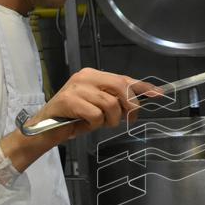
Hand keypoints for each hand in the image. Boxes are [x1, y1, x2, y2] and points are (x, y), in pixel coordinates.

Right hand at [0, 69, 161, 171]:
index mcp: (94, 75)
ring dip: (109, 120)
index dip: (143, 87)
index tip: (159, 95)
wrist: (44, 129)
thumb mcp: (98, 108)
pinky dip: (94, 125)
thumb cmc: (73, 118)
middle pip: (121, 87)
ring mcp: (77, 87)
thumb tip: (138, 105)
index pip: (124, 78)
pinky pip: (96, 115)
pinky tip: (84, 125)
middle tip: (127, 120)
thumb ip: (115, 102)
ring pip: (110, 104)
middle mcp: (86, 76)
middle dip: (129, 107)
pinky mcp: (69, 100)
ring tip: (98, 124)